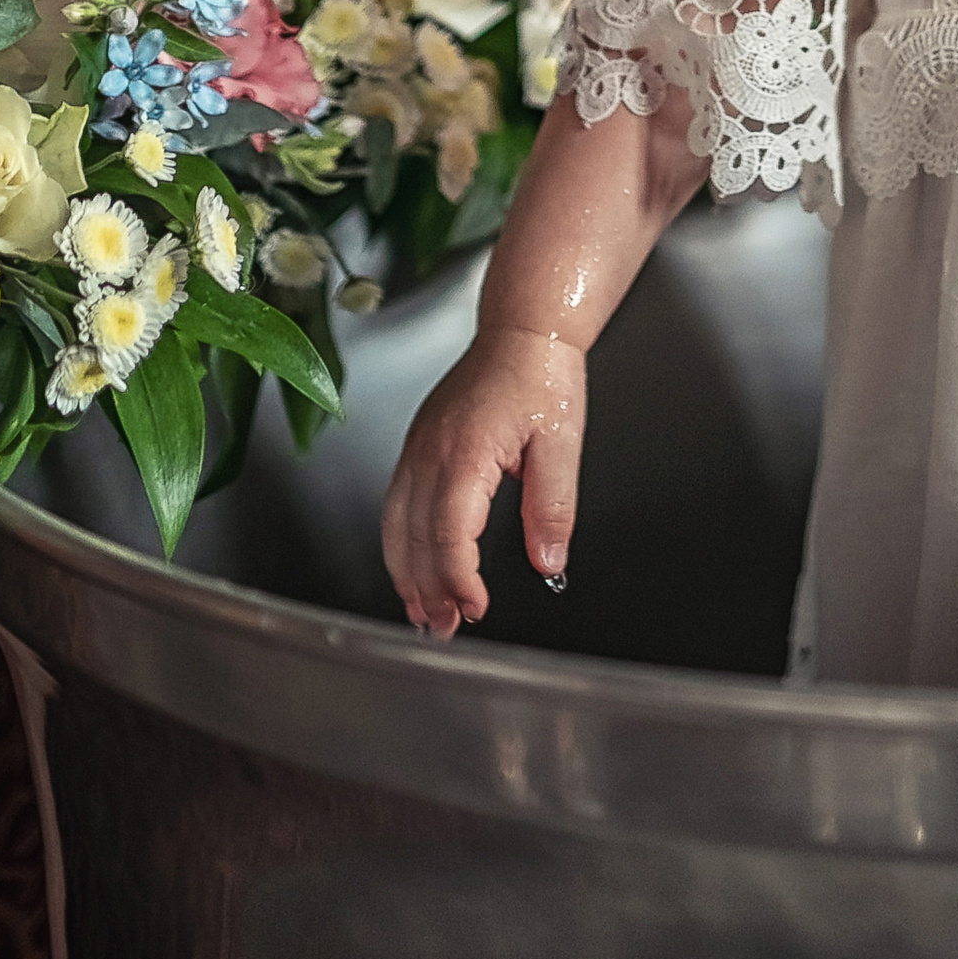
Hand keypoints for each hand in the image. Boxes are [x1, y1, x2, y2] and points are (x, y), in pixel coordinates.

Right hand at [382, 327, 585, 638]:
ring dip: (406, 575)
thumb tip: (548, 561)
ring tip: (424, 613)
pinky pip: (396, 505)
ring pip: (395, 526)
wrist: (523, 330)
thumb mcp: (563, 443)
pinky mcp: (417, 447)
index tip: (477, 607)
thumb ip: (553, 507)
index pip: (448, 534)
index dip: (459, 580)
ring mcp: (417, 449)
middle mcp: (430, 453)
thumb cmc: (542, 375)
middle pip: (413, 539)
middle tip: (445, 629)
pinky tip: (412, 566)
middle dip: (427, 591)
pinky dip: (400, 544)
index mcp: (465, 453)